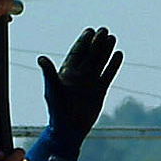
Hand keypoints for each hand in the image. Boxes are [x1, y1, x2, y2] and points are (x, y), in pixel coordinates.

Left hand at [28, 28, 121, 160]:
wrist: (70, 130)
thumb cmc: (57, 111)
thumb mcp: (52, 90)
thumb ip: (49, 73)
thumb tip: (41, 58)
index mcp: (66, 73)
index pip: (76, 53)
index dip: (83, 42)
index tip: (90, 31)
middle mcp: (79, 75)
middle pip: (90, 55)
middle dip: (96, 42)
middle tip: (104, 30)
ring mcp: (90, 82)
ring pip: (100, 62)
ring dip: (106, 51)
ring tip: (112, 38)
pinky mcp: (100, 91)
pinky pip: (108, 75)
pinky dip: (113, 65)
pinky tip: (119, 54)